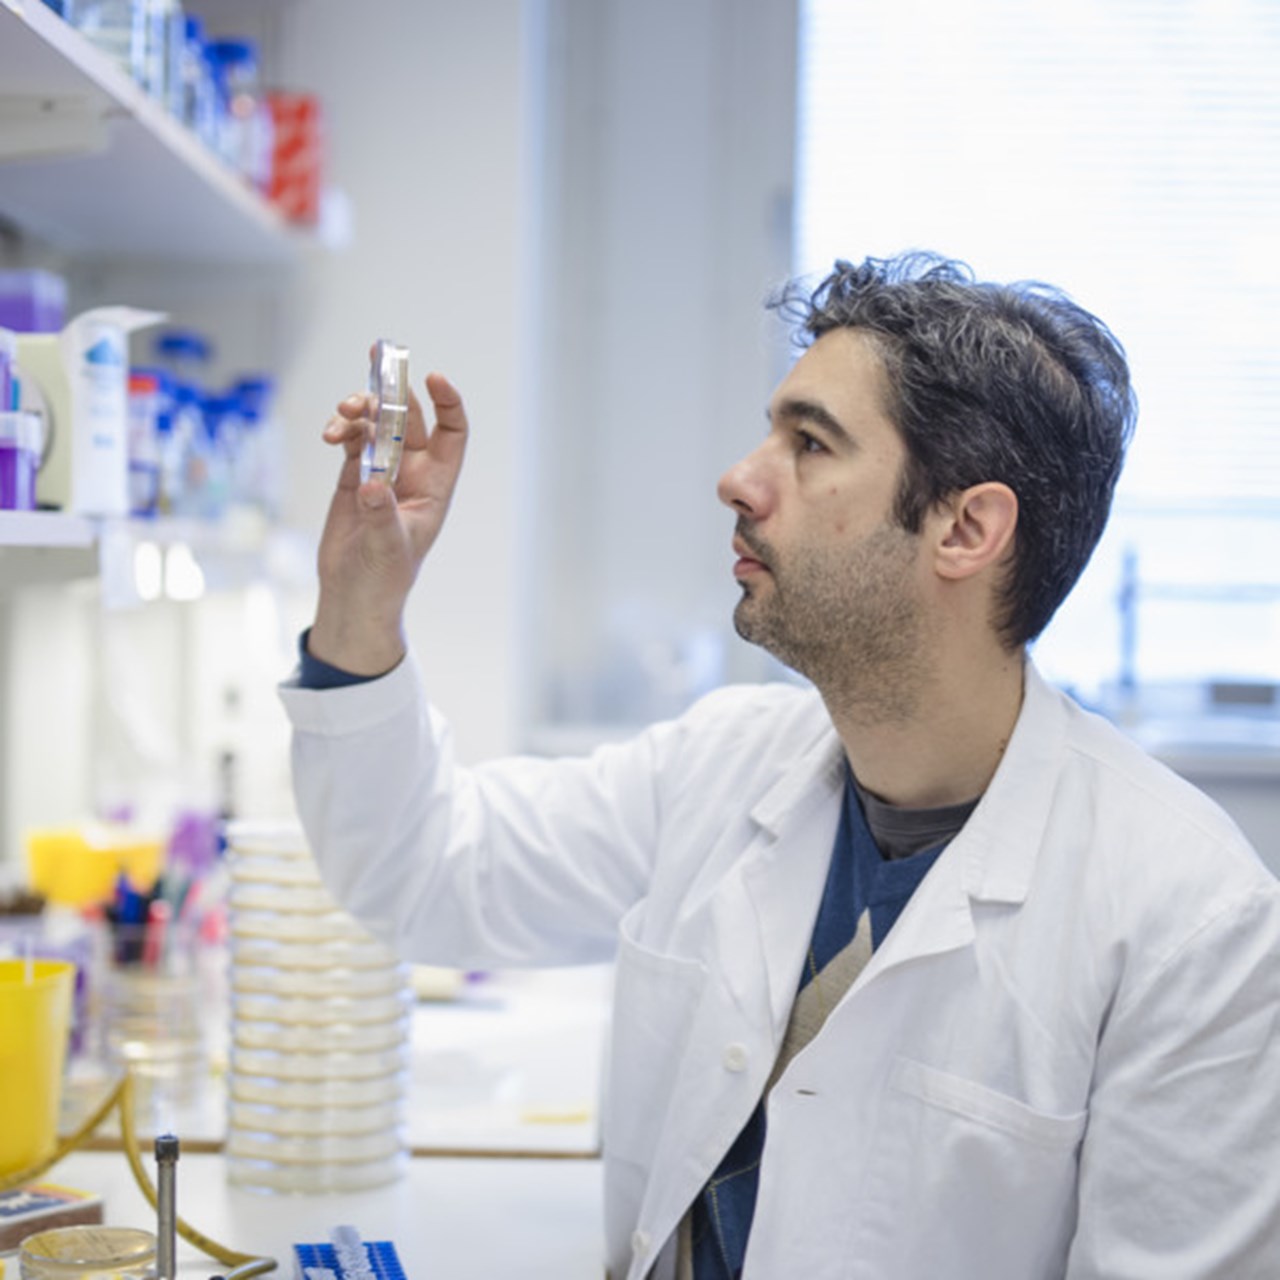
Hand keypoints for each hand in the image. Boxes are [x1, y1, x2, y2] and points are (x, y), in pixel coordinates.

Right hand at [307, 366, 468, 675]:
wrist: (352, 595)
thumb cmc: (384, 578)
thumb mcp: (388, 548)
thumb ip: (381, 516)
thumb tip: (372, 485)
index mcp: (435, 487)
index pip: (453, 434)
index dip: (448, 403)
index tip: (433, 378)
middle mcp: (412, 475)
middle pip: (410, 421)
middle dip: (392, 397)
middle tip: (371, 384)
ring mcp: (382, 473)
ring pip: (377, 426)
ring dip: (360, 411)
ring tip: (342, 414)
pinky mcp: (353, 477)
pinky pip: (352, 441)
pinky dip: (341, 430)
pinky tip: (330, 434)